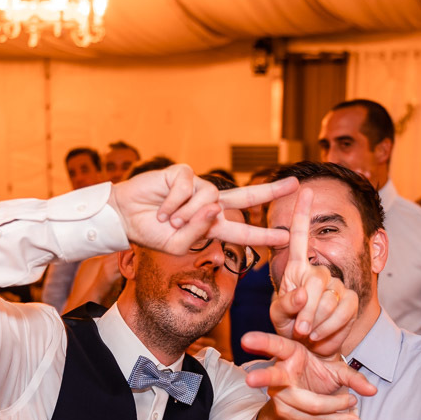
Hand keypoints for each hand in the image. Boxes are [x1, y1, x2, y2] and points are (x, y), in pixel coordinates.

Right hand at [108, 164, 294, 253]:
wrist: (124, 217)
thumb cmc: (150, 233)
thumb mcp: (176, 245)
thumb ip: (198, 232)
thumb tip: (215, 208)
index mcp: (211, 225)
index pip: (242, 230)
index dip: (263, 234)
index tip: (285, 236)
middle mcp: (209, 204)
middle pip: (247, 197)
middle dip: (272, 192)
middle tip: (296, 184)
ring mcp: (198, 187)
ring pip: (209, 199)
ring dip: (186, 215)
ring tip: (167, 220)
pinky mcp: (183, 173)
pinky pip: (188, 188)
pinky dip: (173, 203)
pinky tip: (161, 209)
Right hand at [242, 331, 374, 419]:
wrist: (311, 395)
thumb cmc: (319, 374)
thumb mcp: (336, 370)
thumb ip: (354, 377)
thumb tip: (373, 391)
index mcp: (288, 354)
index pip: (274, 345)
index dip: (260, 342)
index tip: (245, 340)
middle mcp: (280, 375)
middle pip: (272, 376)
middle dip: (261, 377)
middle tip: (250, 379)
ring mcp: (281, 396)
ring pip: (309, 404)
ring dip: (335, 405)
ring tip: (352, 402)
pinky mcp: (288, 413)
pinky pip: (314, 419)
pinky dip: (337, 419)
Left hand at [268, 187, 359, 355]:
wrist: (310, 350)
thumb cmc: (289, 329)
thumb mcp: (278, 317)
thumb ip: (286, 305)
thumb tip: (301, 295)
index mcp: (296, 269)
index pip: (299, 236)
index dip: (302, 213)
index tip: (304, 188)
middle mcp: (318, 272)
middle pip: (317, 278)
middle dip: (306, 308)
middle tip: (299, 329)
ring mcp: (336, 285)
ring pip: (331, 296)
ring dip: (317, 320)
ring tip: (308, 333)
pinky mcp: (350, 300)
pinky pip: (345, 308)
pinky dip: (332, 326)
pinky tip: (322, 335)